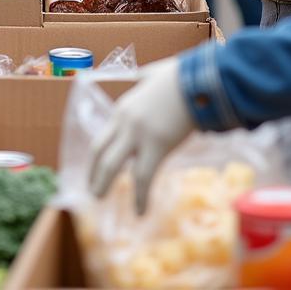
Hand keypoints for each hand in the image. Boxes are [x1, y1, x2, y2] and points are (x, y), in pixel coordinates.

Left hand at [89, 57, 194, 214]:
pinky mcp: (156, 145)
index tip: (100, 165)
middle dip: (94, 172)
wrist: (197, 80)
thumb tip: (146, 77)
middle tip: (93, 189)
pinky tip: (140, 212)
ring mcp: (137, 133)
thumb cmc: (181, 76)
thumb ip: (145, 81)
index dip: (101, 153)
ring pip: (111, 165)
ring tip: (100, 199)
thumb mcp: (153, 77)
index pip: (105, 135)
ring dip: (103, 184)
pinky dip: (139, 197)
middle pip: (100, 151)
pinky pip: (143, 177)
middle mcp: (124, 121)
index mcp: (124, 107)